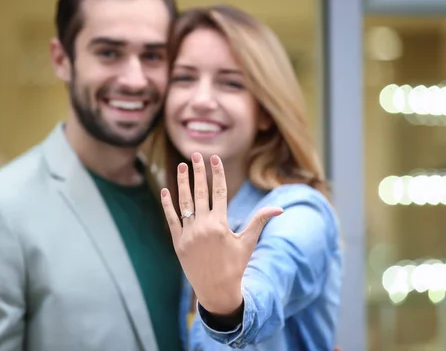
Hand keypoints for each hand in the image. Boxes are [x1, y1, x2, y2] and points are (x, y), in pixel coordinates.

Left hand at [161, 153, 282, 314]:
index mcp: (221, 224)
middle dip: (198, 171)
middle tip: (196, 154)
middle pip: (200, 192)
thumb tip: (279, 209)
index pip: (218, 191)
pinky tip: (166, 190)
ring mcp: (189, 234)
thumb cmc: (235, 265)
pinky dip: (168, 204)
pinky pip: (172, 219)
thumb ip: (259, 221)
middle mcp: (203, 226)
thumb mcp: (248, 242)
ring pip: (184, 202)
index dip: (217, 173)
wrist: (216, 290)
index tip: (214, 158)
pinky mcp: (178, 242)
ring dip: (182, 182)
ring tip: (181, 166)